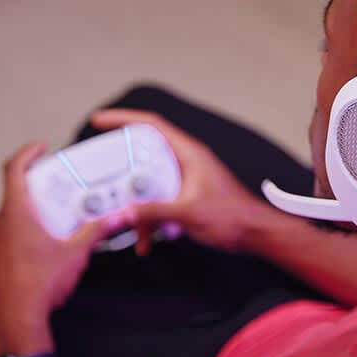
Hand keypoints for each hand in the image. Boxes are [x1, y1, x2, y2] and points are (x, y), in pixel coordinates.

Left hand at [0, 141, 113, 356]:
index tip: (40, 148)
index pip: (13, 168)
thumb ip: (96, 230)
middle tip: (60, 191)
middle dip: (39, 190)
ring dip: (31, 213)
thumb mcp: (75, 254)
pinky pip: (6, 236)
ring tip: (55, 222)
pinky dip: (23, 233)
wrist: (14, 323)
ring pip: (10, 216)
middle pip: (15, 193)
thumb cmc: (36, 289)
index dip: (27, 153)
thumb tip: (115, 218)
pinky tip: (43, 248)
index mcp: (16, 214)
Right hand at [90, 109, 263, 255]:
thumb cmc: (234, 216)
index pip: (152, 125)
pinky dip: (150, 217)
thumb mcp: (188, 213)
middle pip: (144, 156)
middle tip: (107, 182)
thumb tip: (125, 211)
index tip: (101, 121)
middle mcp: (186, 161)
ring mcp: (185, 179)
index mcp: (189, 154)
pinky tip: (148, 237)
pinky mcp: (186, 196)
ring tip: (131, 221)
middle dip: (124, 173)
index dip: (124, 119)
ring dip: (139, 203)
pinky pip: (159, 200)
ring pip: (150, 183)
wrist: (254, 233)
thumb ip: (154, 212)